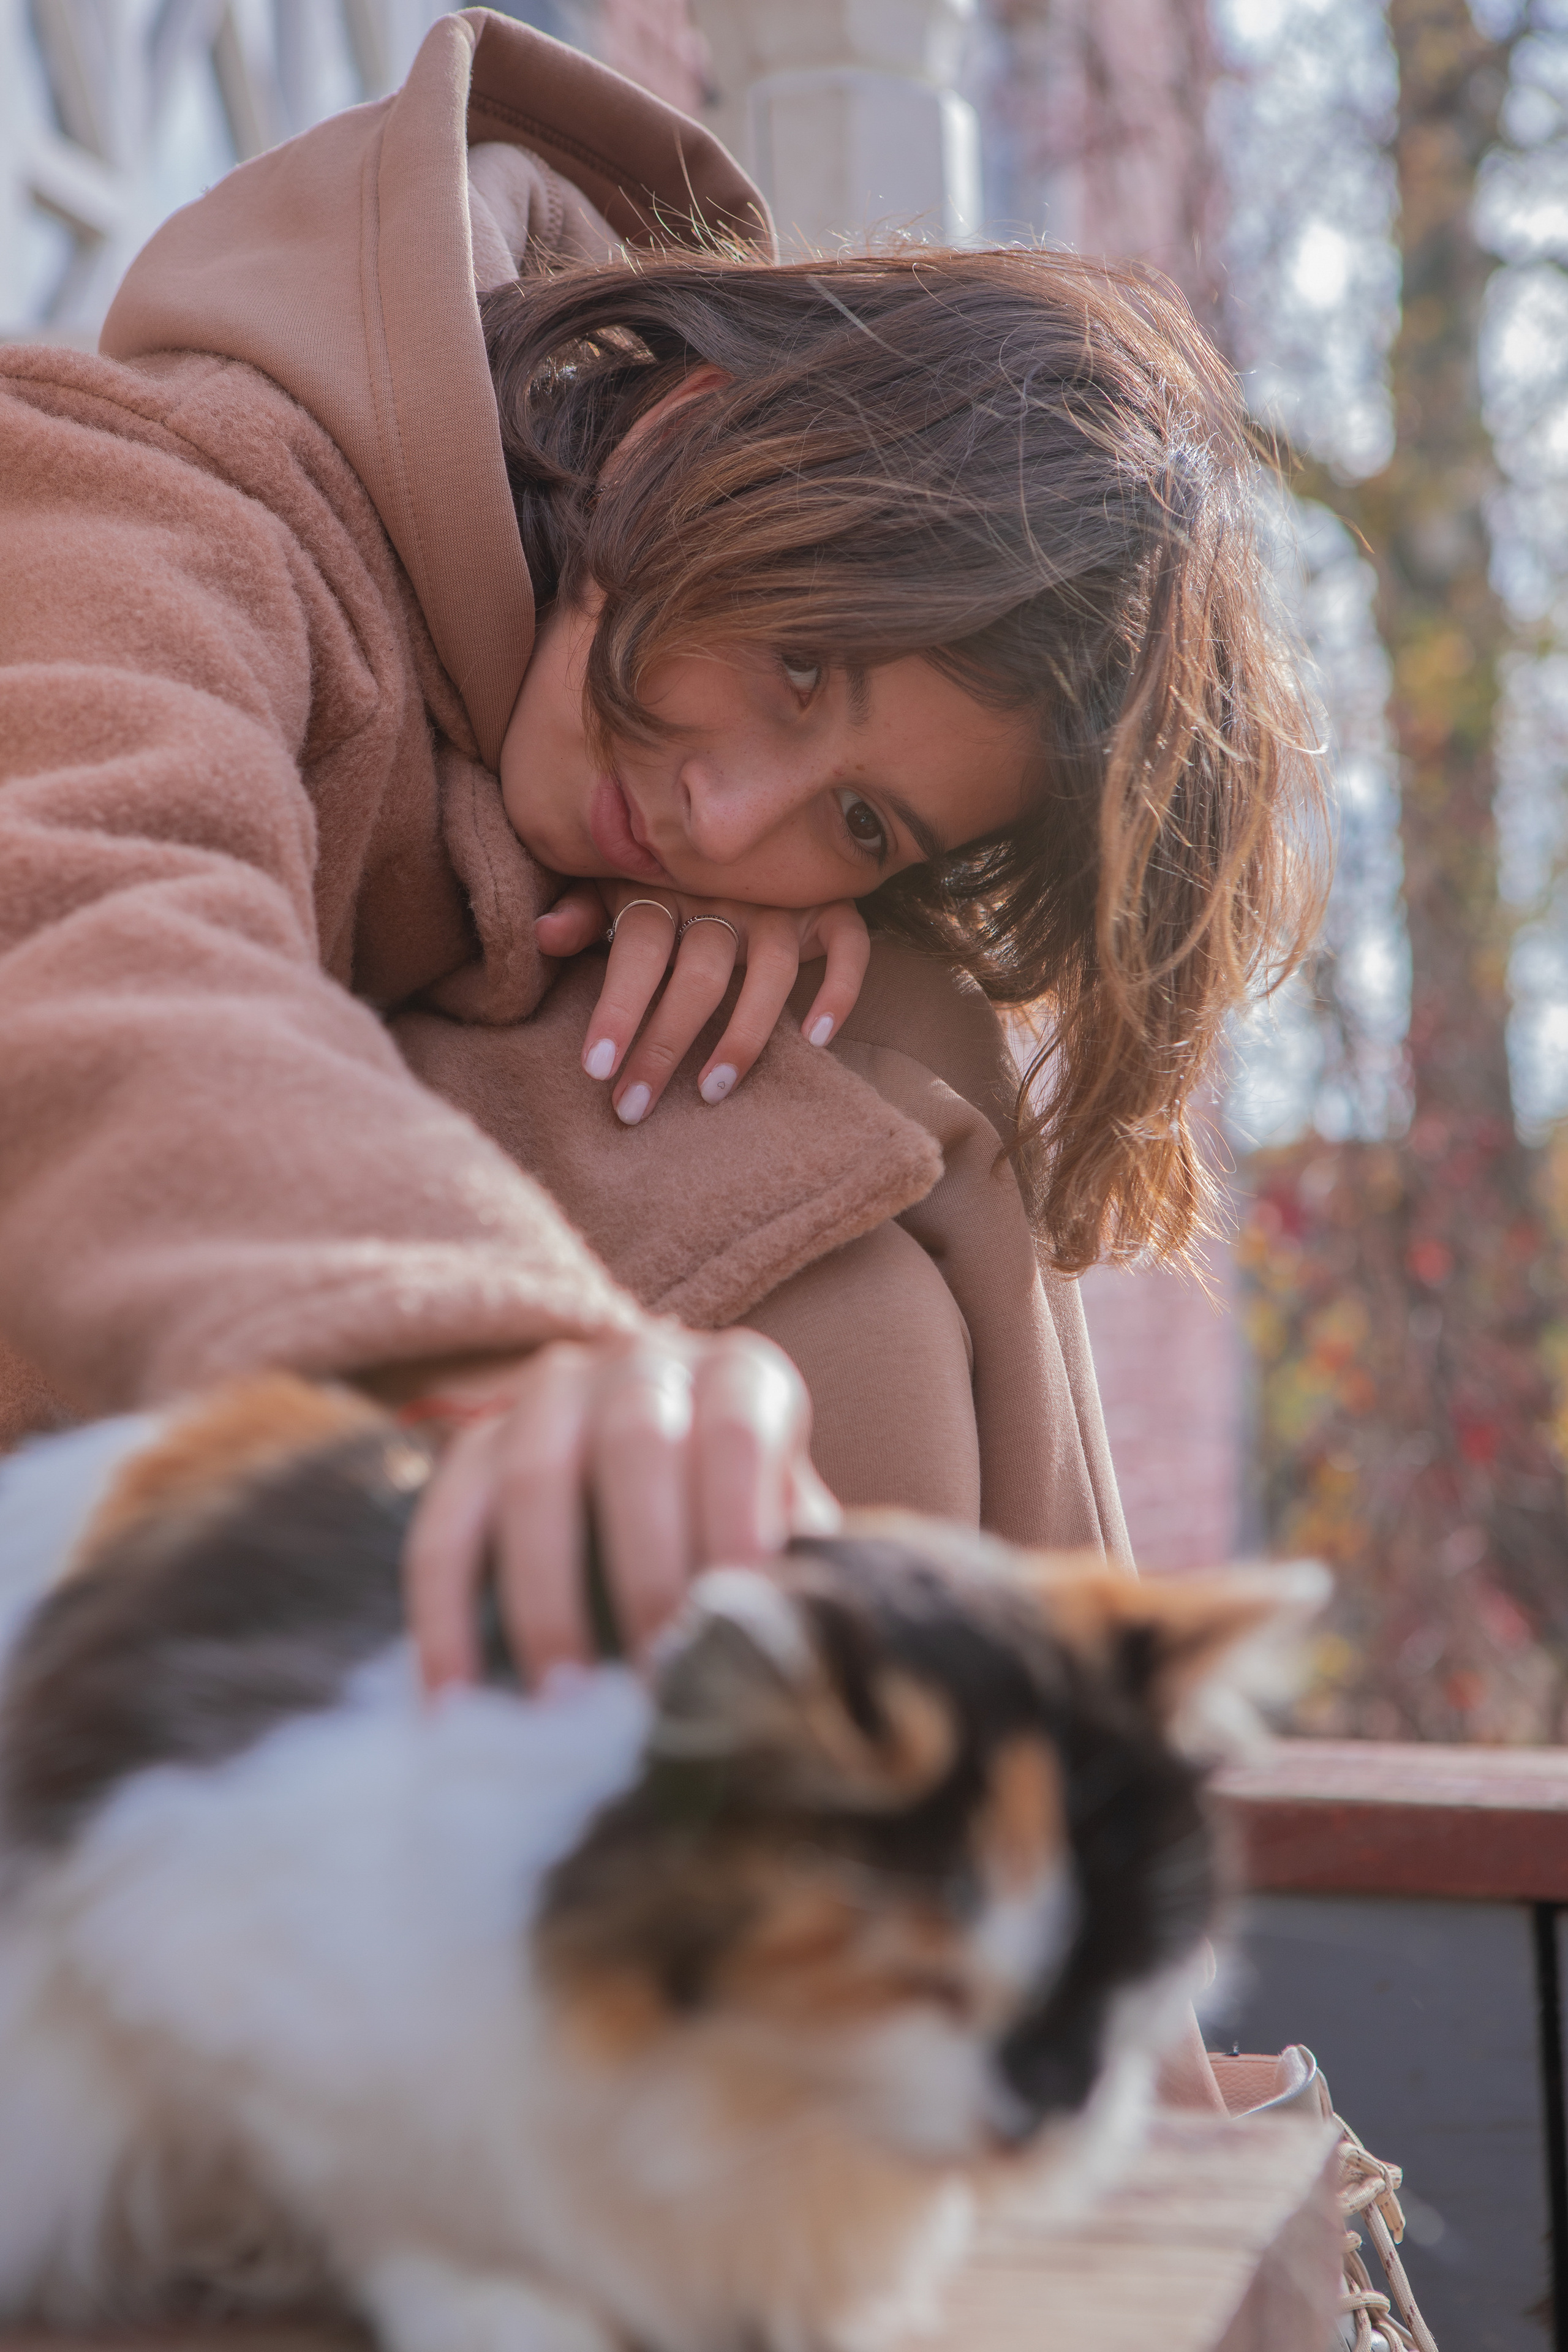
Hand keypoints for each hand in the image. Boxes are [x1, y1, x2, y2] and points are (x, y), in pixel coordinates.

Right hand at [403, 1329, 841, 1691]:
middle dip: (645, 1572)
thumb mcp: (786, 1528)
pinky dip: (444, 1619)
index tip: (731, 1628)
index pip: (736, 1432)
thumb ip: (796, 1573)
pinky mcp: (472, 1448)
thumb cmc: (741, 1522)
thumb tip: (791, 1655)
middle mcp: (639, 1365)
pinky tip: (454, 1700)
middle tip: (653, 1681)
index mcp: (737, 1376)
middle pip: (634, 1445)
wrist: (660, 1479)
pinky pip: (444, 1527)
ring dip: (546, 1601)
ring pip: (533, 1479)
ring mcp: (544, 1399)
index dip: (733, 1525)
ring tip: (561, 1706)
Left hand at [535, 882, 870, 1124]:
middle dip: (663, 1045)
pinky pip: (848, 945)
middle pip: (698, 974)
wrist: (747, 798)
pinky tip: (818, 1039)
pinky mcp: (830, 907)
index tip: (596, 1068)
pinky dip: (840, 989)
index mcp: (667, 887)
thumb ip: (582, 910)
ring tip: (711, 1091)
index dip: (618, 1006)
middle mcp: (726, 894)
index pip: (639, 948)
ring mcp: (782, 902)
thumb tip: (541, 936)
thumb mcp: (614, 881)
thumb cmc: (665, 868)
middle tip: (633, 1108)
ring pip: (771, 970)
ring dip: (743, 1034)